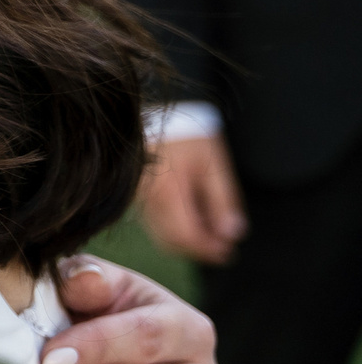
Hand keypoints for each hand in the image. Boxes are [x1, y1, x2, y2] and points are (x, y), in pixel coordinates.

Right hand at [137, 134, 244, 263]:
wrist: (150, 110)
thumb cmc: (188, 135)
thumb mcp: (213, 164)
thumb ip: (222, 201)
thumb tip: (231, 235)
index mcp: (167, 192)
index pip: (186, 236)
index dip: (209, 249)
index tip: (228, 253)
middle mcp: (145, 199)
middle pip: (171, 241)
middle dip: (198, 250)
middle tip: (223, 251)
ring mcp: (136, 198)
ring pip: (159, 235)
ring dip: (186, 243)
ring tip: (211, 238)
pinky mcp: (133, 196)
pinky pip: (152, 223)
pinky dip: (173, 231)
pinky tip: (191, 223)